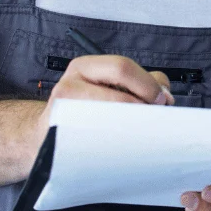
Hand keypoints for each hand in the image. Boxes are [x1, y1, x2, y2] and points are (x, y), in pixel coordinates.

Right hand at [34, 56, 171, 147]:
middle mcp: (71, 80)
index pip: (123, 67)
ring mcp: (64, 106)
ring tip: (139, 130)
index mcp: (86, 66)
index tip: (163, 100)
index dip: (148, 84)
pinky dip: (115, 140)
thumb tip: (164, 92)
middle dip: (144, 100)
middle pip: (118, 84)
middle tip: (155, 116)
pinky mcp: (61, 131)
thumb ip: (142, 83)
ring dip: (133, 122)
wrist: (47, 137)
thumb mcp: (110, 88)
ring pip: (109, 112)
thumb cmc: (86, 112)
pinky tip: (121, 143)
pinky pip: (96, 135)